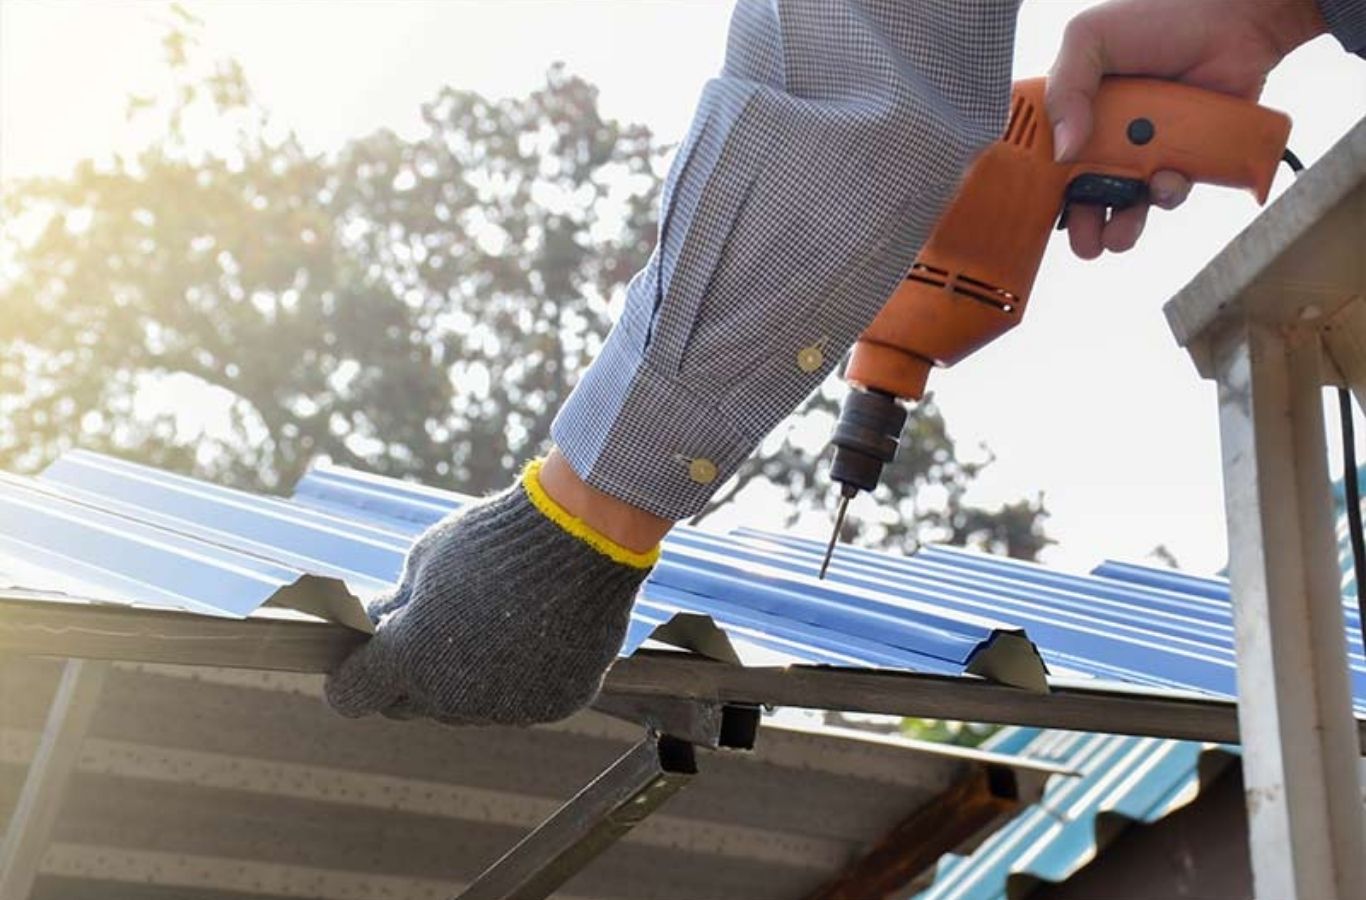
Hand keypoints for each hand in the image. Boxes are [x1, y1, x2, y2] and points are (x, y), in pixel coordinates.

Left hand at [325, 461, 655, 725]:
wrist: (583, 539)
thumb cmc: (496, 540)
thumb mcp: (426, 559)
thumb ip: (398, 603)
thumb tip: (381, 622)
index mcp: (410, 657)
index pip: (351, 695)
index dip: (351, 676)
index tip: (361, 660)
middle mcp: (453, 696)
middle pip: (410, 705)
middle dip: (409, 676)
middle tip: (430, 633)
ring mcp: (506, 707)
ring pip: (466, 707)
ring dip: (465, 678)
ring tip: (491, 627)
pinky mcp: (551, 705)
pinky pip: (519, 702)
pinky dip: (518, 677)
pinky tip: (533, 635)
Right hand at [1045, 0, 1326, 258]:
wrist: (1237, 20)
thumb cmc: (1161, 18)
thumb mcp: (1091, 39)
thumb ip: (1066, 87)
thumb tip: (1062, 151)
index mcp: (1073, 110)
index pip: (1044, 159)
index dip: (1039, 189)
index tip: (1036, 213)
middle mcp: (1104, 135)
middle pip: (1081, 193)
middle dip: (1081, 224)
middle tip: (1084, 242)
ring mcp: (1143, 151)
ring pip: (1124, 203)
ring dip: (1120, 226)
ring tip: (1118, 237)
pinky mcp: (1181, 160)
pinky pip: (1168, 192)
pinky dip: (1166, 195)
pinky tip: (1169, 181)